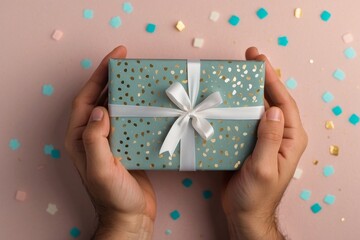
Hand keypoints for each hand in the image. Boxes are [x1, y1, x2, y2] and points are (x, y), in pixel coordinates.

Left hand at [65, 46, 155, 239]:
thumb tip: (101, 109)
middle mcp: (94, 135)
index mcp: (80, 137)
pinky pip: (131, 119)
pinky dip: (139, 108)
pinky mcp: (128, 145)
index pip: (86, 98)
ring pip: (117, 107)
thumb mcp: (100, 169)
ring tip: (140, 76)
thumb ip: (95, 140)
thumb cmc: (112, 197)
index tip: (115, 57)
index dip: (98, 75)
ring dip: (127, 91)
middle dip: (112, 77)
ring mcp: (112, 139)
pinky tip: (150, 102)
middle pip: (101, 97)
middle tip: (129, 60)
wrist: (131, 216)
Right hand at [221, 47, 307, 239]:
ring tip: (234, 73)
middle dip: (261, 78)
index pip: (284, 103)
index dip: (273, 80)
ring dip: (245, 91)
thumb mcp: (264, 168)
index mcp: (290, 139)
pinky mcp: (246, 141)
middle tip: (247, 58)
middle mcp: (278, 134)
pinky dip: (234, 107)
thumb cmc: (257, 195)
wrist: (242, 213)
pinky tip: (224, 98)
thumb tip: (274, 110)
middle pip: (271, 100)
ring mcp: (261, 137)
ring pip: (255, 108)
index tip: (260, 61)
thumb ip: (270, 139)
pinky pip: (241, 119)